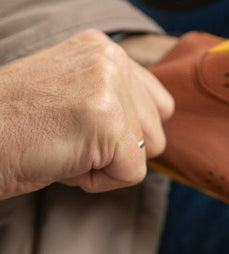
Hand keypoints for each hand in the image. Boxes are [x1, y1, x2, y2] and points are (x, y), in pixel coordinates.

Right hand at [0, 29, 173, 198]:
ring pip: (148, 152)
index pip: (160, 105)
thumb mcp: (77, 95)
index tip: (87, 129)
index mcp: (104, 50)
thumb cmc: (20, 127)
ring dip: (108, 164)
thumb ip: (119, 99)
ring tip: (66, 146)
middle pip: (157, 132)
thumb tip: (162, 119)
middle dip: (118, 149)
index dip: (130, 132)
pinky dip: (99, 181)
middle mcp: (111, 60)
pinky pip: (132, 173)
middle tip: (69, 138)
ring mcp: (111, 89)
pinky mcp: (109, 123)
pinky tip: (65, 160)